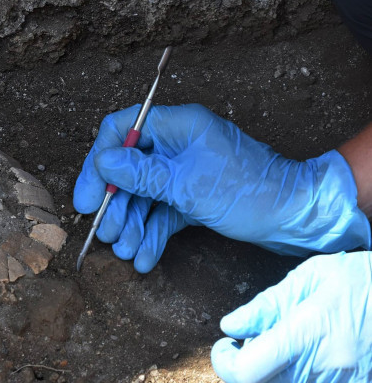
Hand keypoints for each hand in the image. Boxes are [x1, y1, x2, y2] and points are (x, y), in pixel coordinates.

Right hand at [73, 103, 369, 271]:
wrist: (296, 217)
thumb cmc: (249, 191)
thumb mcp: (188, 184)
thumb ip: (142, 174)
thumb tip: (103, 162)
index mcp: (177, 125)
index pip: (120, 131)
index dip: (98, 164)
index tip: (85, 199)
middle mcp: (177, 144)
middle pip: (129, 170)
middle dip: (116, 205)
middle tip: (107, 234)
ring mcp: (185, 171)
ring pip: (145, 195)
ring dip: (133, 224)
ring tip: (126, 252)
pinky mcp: (193, 196)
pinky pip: (164, 212)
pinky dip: (154, 233)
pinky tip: (145, 257)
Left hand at [211, 251, 371, 382]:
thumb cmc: (362, 279)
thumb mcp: (311, 276)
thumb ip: (268, 304)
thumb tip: (231, 326)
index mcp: (308, 331)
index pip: (247, 371)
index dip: (225, 363)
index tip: (225, 347)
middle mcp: (326, 367)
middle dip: (252, 362)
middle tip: (264, 336)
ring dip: (280, 372)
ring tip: (299, 341)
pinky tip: (318, 357)